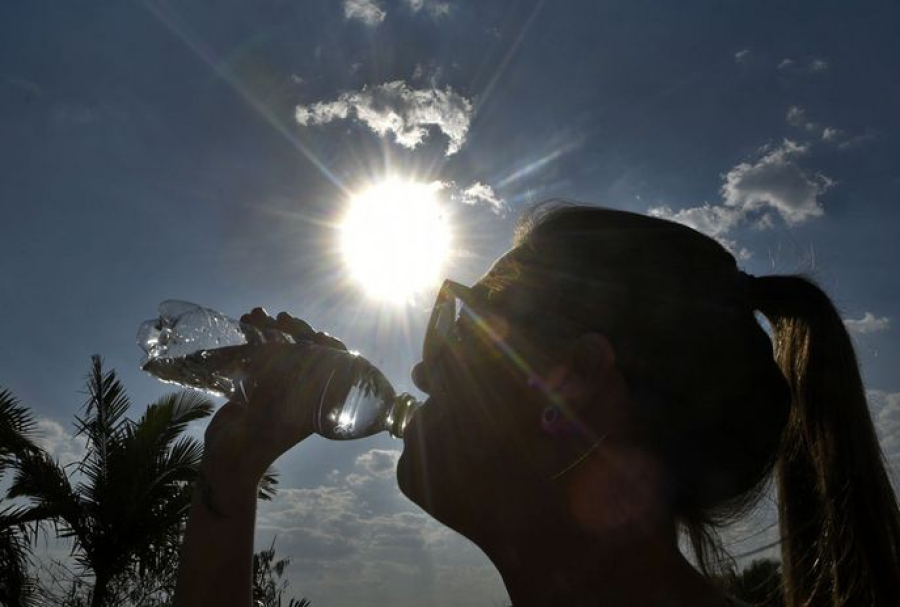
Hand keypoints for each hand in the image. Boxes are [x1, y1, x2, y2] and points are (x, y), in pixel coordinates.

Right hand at [200, 309, 347, 491]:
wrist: (229, 461)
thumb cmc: (261, 440)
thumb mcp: (282, 411)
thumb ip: (293, 382)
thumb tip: (303, 346)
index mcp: (318, 402)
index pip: (334, 366)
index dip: (329, 346)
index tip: (317, 334)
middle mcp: (302, 393)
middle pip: (307, 352)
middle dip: (294, 331)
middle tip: (283, 318)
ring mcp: (279, 387)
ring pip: (282, 349)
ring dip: (269, 329)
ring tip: (255, 314)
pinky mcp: (257, 385)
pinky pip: (259, 356)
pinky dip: (251, 339)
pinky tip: (243, 322)